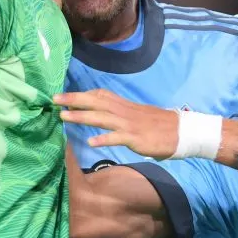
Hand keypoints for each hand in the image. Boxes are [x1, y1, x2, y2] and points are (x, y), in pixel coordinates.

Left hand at [56, 89, 178, 158]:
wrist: (182, 131)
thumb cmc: (160, 125)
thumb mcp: (139, 115)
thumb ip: (123, 114)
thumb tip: (108, 116)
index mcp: (125, 105)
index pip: (101, 95)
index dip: (82, 95)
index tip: (65, 97)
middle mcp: (124, 112)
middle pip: (96, 102)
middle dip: (74, 100)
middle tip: (55, 99)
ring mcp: (129, 124)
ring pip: (102, 117)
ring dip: (82, 117)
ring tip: (64, 117)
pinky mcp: (136, 138)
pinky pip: (117, 138)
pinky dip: (104, 139)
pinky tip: (91, 142)